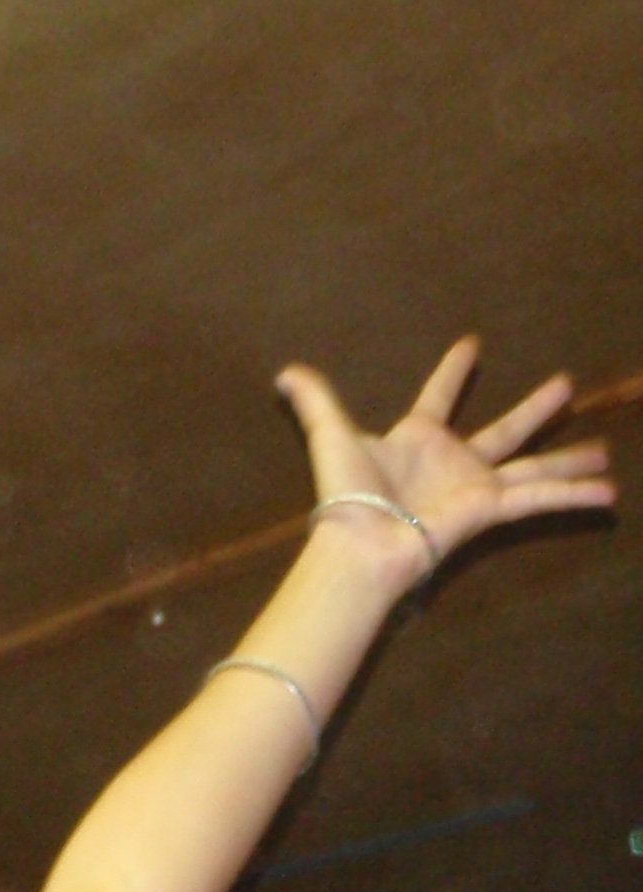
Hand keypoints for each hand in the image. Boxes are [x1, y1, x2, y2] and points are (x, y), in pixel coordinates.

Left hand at [278, 341, 614, 584]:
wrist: (360, 546)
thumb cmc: (345, 497)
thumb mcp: (330, 435)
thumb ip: (314, 402)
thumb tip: (284, 373)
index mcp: (418, 440)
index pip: (438, 398)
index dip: (451, 373)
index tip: (469, 346)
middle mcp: (453, 463)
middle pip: (504, 430)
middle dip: (535, 410)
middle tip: (565, 385)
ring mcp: (476, 487)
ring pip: (534, 467)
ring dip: (569, 459)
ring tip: (604, 452)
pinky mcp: (491, 510)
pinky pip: (539, 498)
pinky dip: (573, 496)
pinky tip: (607, 490)